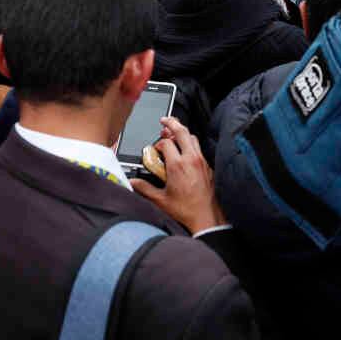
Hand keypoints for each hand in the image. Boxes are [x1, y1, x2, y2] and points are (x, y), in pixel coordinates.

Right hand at [132, 117, 225, 233]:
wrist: (207, 218)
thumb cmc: (186, 211)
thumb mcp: (160, 200)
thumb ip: (144, 189)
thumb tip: (132, 183)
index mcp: (178, 165)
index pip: (165, 143)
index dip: (157, 144)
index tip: (154, 150)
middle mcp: (191, 160)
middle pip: (182, 132)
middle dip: (172, 123)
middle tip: (164, 120)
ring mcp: (201, 162)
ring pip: (193, 138)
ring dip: (183, 133)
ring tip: (174, 134)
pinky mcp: (208, 167)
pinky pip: (199, 149)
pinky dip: (191, 144)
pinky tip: (185, 151)